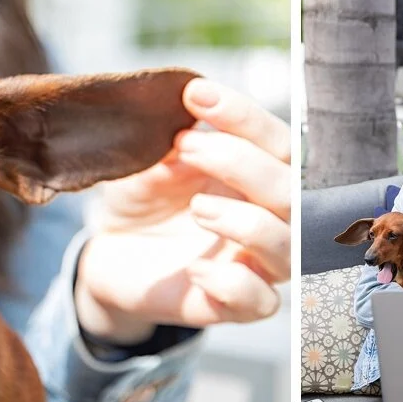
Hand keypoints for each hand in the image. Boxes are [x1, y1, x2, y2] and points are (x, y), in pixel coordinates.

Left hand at [76, 78, 290, 343]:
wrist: (110, 253)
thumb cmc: (141, 200)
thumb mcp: (145, 165)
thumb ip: (168, 149)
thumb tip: (188, 132)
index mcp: (255, 174)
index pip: (277, 142)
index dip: (244, 116)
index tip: (196, 95)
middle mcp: (266, 218)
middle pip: (293, 193)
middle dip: (244, 164)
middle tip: (187, 146)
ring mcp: (252, 264)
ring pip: (288, 248)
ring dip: (247, 222)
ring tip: (198, 207)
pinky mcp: (230, 306)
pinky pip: (258, 302)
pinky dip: (232, 283)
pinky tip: (196, 269)